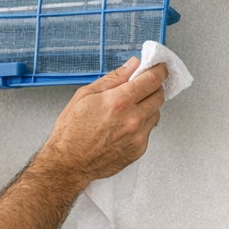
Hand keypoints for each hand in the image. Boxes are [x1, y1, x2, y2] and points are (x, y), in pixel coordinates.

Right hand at [44, 57, 167, 185]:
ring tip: (128, 110)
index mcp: (119, 101)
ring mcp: (138, 136)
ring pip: (156, 113)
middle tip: (140, 88)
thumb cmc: (72, 131)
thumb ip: (113, 78)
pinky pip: (149, 131)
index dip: (159, 70)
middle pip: (159, 95)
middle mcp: (132, 119)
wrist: (69, 163)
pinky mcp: (139, 149)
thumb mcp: (85, 95)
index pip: (153, 80)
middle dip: (152, 88)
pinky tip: (124, 127)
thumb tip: (132, 65)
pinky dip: (141, 125)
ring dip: (147, 107)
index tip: (159, 68)